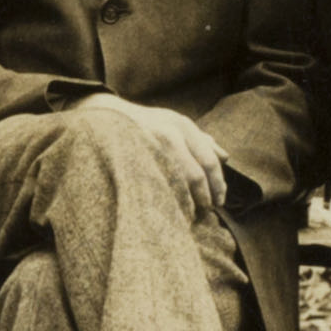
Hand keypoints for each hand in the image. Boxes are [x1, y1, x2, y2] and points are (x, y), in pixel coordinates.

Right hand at [106, 93, 228, 213]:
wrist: (105, 116)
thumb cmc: (147, 124)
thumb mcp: (174, 123)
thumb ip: (200, 139)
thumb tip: (225, 157)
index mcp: (183, 125)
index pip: (209, 161)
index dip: (218, 184)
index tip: (219, 200)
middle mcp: (169, 134)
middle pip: (196, 175)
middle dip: (205, 197)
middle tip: (207, 211)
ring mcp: (151, 148)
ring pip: (178, 184)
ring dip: (188, 203)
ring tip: (191, 214)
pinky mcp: (135, 162)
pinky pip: (158, 187)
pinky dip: (169, 201)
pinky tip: (170, 209)